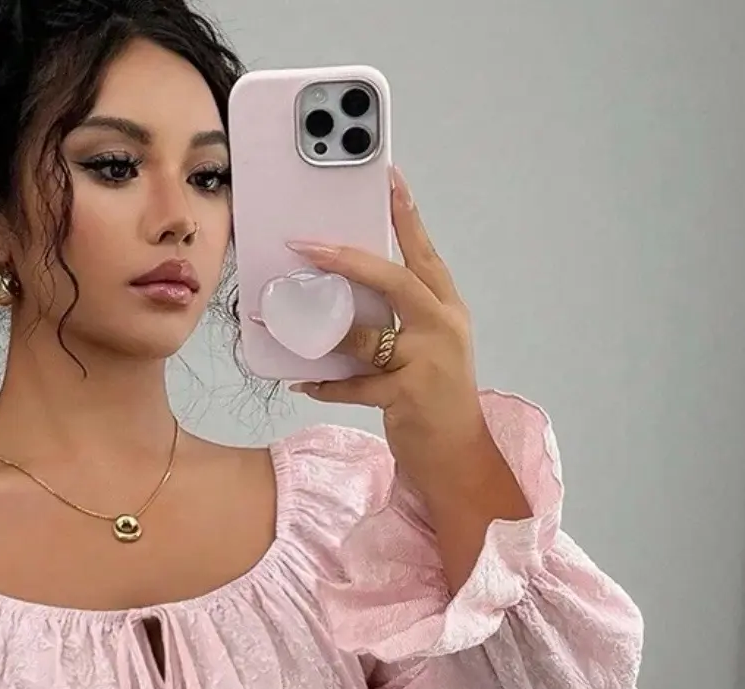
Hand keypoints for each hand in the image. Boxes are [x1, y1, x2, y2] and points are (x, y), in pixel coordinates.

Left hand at [284, 165, 496, 510]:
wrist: (458, 454)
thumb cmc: (436, 398)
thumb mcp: (428, 349)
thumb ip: (398, 320)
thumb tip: (347, 297)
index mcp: (447, 309)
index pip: (424, 253)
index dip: (406, 216)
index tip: (390, 177)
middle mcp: (442, 327)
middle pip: (395, 280)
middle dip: (348, 260)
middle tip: (307, 246)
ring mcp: (427, 361)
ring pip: (367, 336)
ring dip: (324, 335)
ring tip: (287, 325)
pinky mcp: (408, 395)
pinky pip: (354, 385)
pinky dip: (326, 386)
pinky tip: (303, 382)